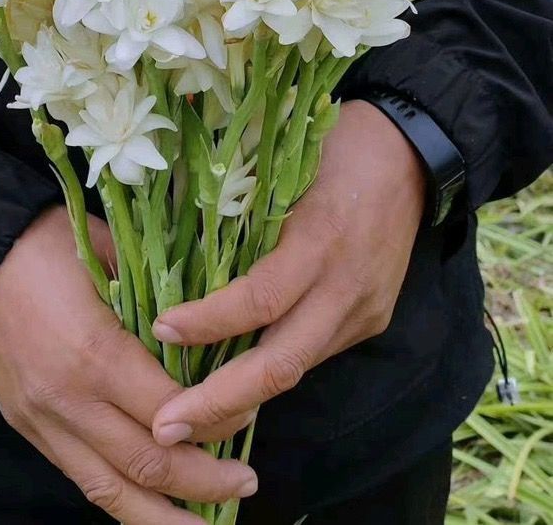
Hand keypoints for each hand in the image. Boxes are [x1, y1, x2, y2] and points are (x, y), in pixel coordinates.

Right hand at [0, 205, 258, 523]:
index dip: (217, 422)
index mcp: (95, 353)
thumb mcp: (114, 254)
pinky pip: (81, 478)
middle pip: (147, 464)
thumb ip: (160, 296)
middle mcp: (69, 401)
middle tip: (245, 482)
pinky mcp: (28, 428)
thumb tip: (211, 326)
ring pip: (110, 491)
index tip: (248, 414)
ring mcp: (43, 421)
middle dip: (204, 482)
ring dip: (165, 518)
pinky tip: (152, 507)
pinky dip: (121, 500)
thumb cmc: (49, 243)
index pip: (171, 411)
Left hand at [151, 100, 425, 445]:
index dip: (208, 320)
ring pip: (297, 369)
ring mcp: (363, 310)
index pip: (261, 299)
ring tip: (185, 420)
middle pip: (282, 364)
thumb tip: (166, 234)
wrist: (412, 154)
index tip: (161, 327)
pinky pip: (312, 353)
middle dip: (220, 403)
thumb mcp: (282, 166)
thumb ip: (235, 208)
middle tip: (164, 429)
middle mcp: (345, 287)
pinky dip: (268, 370)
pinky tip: (229, 385)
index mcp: (321, 240)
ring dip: (240, 399)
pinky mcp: (369, 320)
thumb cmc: (334, 145)